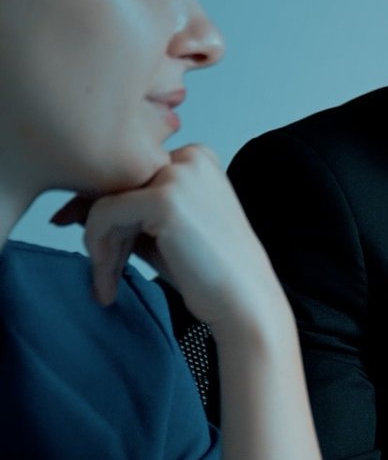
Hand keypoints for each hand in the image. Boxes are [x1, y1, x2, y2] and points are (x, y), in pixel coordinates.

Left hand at [50, 144, 288, 341]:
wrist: (244, 301)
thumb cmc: (208, 272)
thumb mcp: (160, 232)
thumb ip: (126, 213)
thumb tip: (70, 208)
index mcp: (197, 158)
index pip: (129, 175)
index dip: (109, 215)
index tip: (100, 252)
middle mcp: (190, 158)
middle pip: (114, 185)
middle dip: (101, 232)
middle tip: (103, 275)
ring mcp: (178, 175)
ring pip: (104, 200)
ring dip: (98, 246)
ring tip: (106, 285)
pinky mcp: (164, 198)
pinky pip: (103, 214)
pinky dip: (98, 248)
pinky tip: (109, 279)